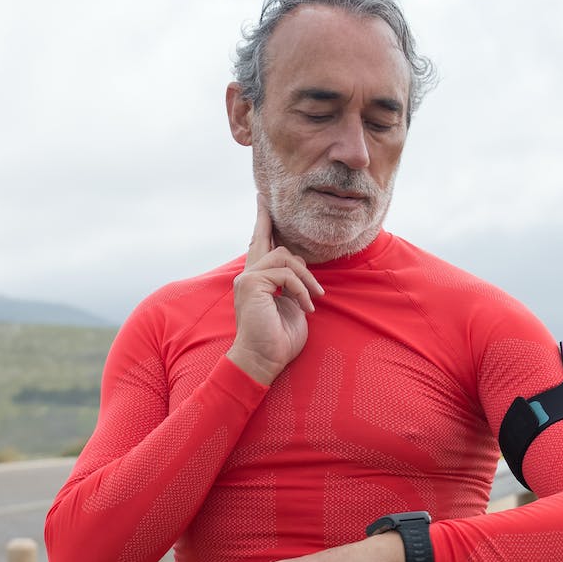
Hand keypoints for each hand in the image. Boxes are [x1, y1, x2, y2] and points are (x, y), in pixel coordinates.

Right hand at [225, 198, 323, 385]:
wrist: (263, 360)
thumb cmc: (279, 340)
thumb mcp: (292, 307)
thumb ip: (292, 285)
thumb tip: (300, 268)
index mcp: (257, 281)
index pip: (260, 246)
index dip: (262, 224)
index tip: (261, 201)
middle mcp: (248, 276)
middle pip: (265, 240)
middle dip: (270, 224)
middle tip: (266, 202)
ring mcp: (248, 278)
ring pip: (285, 257)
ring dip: (306, 278)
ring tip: (314, 298)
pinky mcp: (252, 283)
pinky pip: (286, 274)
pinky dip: (301, 289)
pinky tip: (306, 307)